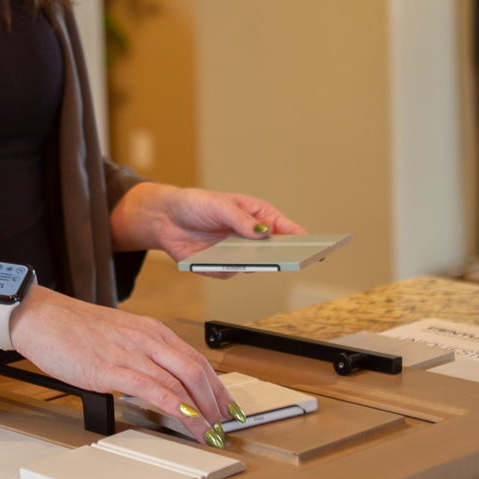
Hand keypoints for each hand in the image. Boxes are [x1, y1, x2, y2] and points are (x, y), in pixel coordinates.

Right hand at [9, 287, 235, 442]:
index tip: (227, 406)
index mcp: (151, 330)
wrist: (41, 317)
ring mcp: (131, 353)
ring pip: (180, 382)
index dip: (217, 386)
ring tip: (209, 433)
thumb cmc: (73, 328)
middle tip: (225, 426)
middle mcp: (147, 339)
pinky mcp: (112, 369)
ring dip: (200, 412)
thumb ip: (140, 355)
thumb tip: (156, 382)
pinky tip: (187, 421)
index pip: (196, 359)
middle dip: (216, 402)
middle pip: (196, 371)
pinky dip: (176, 407)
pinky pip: (153, 389)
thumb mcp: (118, 336)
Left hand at [110, 182, 304, 273]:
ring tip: (251, 260)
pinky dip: (222, 269)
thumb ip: (240, 220)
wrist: (165, 219)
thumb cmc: (196, 204)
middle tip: (287, 259)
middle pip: (274, 252)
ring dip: (251, 264)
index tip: (313, 246)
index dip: (301, 238)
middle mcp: (250, 238)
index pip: (285, 229)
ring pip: (252, 266)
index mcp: (257, 217)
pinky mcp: (219, 268)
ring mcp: (236, 255)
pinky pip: (227, 274)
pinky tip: (215, 262)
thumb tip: (263, 234)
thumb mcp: (219, 205)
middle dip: (281, 256)